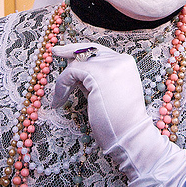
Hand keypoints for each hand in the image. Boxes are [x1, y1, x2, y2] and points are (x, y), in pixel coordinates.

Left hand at [52, 43, 185, 186]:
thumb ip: (94, 76)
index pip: (99, 50)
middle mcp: (120, 60)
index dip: (81, 50)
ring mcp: (111, 65)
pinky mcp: (98, 74)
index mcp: (125, 63)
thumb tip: (73, 65)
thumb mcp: (107, 91)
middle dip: (70, 52)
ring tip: (59, 97)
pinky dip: (62, 85)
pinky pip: (72, 72)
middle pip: (88, 50)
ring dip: (64, 79)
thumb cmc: (117, 120)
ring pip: (78, 62)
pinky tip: (59, 100)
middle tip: (55, 52)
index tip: (65, 51)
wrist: (130, 136)